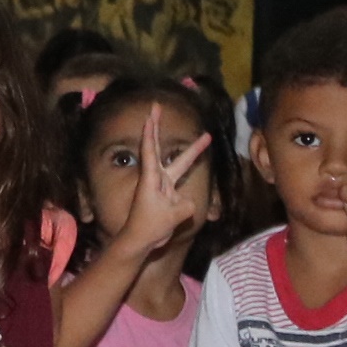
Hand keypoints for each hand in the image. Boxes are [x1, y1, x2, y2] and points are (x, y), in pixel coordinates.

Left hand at [118, 120, 216, 258]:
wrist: (140, 241)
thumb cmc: (150, 225)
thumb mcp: (173, 215)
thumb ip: (185, 205)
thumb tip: (188, 202)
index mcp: (152, 178)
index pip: (149, 149)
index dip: (150, 130)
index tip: (150, 112)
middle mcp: (156, 178)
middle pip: (160, 148)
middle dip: (159, 126)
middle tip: (157, 106)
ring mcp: (162, 186)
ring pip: (179, 165)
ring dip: (192, 152)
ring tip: (206, 137)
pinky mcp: (167, 196)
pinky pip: (181, 187)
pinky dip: (188, 189)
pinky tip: (182, 209)